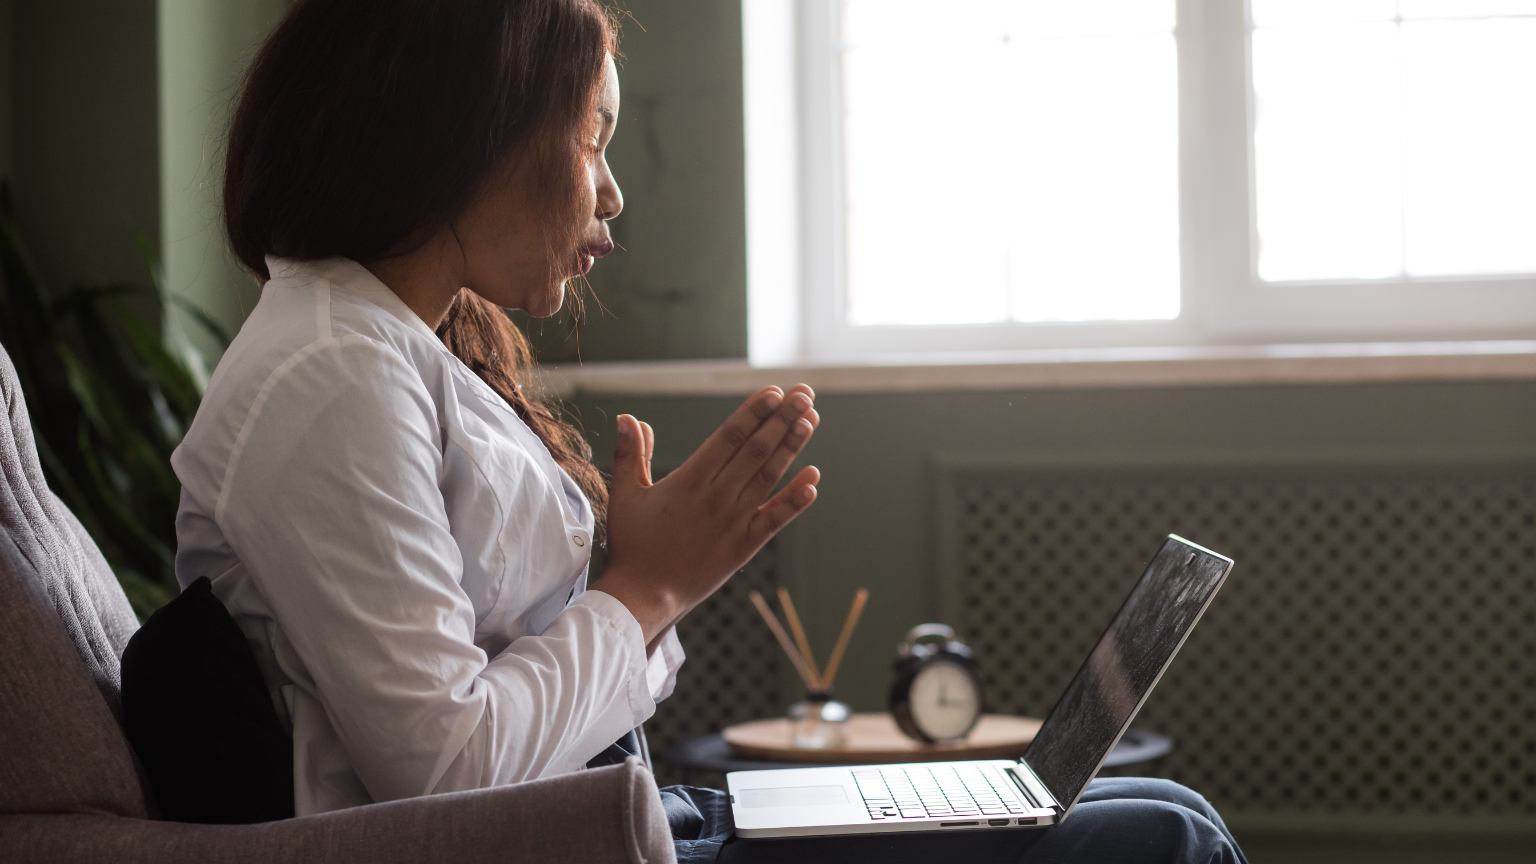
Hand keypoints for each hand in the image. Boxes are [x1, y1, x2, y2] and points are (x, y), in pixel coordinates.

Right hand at [595, 385, 821, 643]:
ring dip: (792, 447)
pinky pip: (775, 519)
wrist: (643, 597)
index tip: (774, 392)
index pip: (729, 437)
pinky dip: (795, 499)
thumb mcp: (625, 495)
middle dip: (782, 419)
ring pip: (769, 477)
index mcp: (689, 480)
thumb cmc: (632, 546)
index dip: (754, 412)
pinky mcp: (744, 546)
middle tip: (804, 393)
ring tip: (811, 419)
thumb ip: (630, 454)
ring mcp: (733, 522)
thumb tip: (627, 417)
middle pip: (756, 450)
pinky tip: (814, 479)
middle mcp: (717, 497)